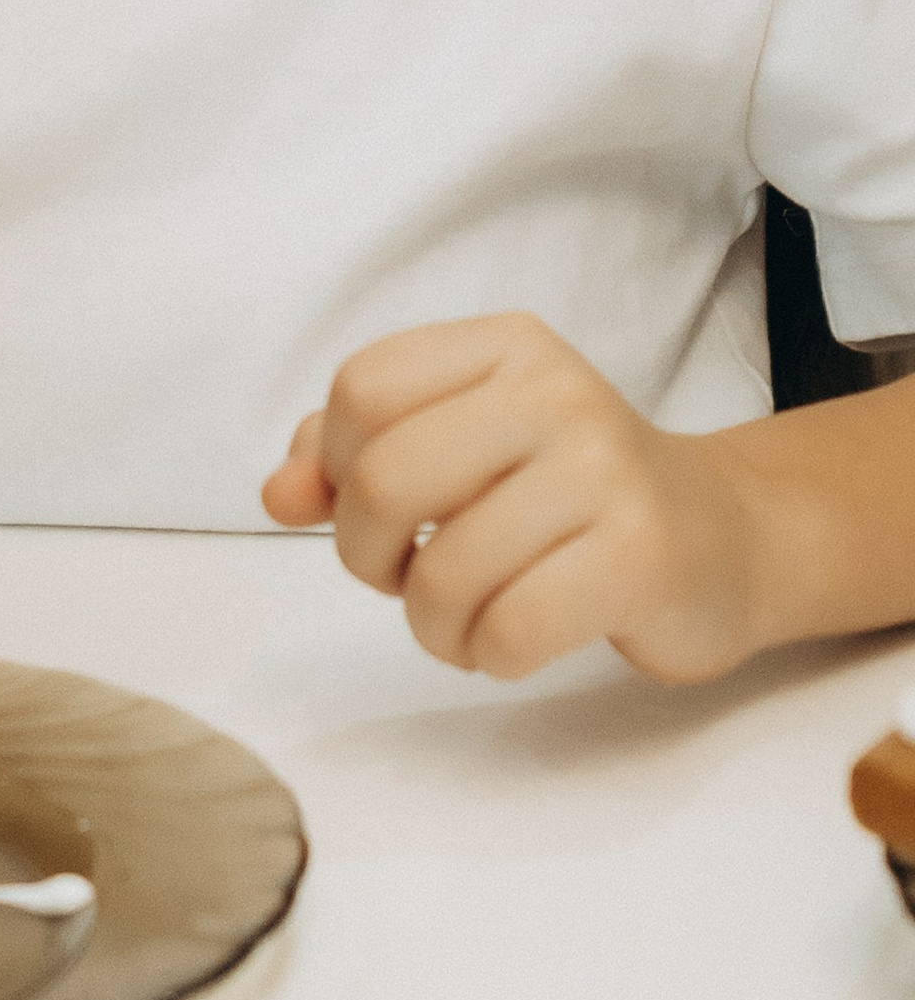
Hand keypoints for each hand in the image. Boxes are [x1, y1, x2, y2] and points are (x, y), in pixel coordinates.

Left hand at [262, 313, 763, 682]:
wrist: (722, 539)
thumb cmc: (565, 494)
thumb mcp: (463, 445)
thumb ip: (355, 457)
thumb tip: (278, 494)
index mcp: (504, 345)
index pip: (362, 388)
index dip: (336, 466)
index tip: (370, 507)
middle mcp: (556, 390)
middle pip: (386, 476)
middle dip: (368, 554)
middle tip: (402, 578)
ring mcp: (606, 469)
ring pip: (444, 571)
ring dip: (432, 625)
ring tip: (463, 622)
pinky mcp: (642, 556)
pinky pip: (510, 628)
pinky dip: (487, 655)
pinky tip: (509, 642)